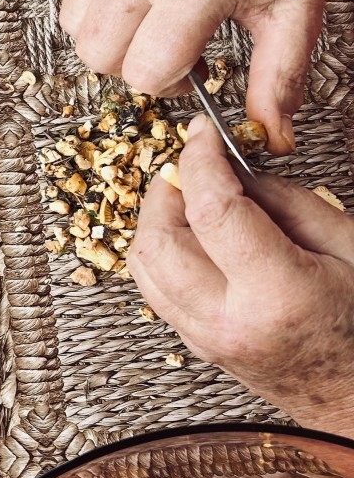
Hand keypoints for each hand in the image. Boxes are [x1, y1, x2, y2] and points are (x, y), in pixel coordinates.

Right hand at [60, 0, 340, 155]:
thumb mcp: (297, 15)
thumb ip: (278, 82)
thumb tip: (270, 140)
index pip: (144, 70)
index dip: (167, 84)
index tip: (193, 70)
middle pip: (96, 53)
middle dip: (129, 66)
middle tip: (168, 50)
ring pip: (75, 23)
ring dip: (108, 38)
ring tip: (152, 22)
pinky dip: (99, 3)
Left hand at [129, 117, 353, 436]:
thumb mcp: (347, 246)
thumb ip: (285, 201)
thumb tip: (233, 167)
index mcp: (277, 296)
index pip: (211, 212)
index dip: (200, 161)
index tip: (202, 134)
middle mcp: (229, 321)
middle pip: (159, 239)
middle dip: (168, 188)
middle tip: (194, 165)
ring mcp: (205, 338)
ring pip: (144, 264)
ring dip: (158, 218)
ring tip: (193, 197)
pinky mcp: (195, 343)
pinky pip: (154, 287)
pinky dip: (162, 250)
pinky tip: (193, 236)